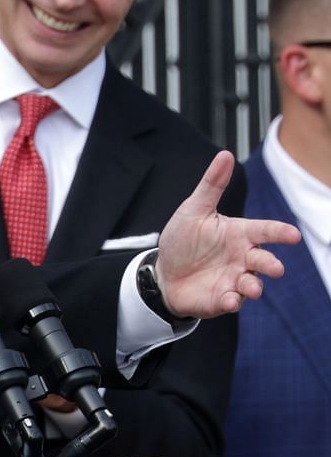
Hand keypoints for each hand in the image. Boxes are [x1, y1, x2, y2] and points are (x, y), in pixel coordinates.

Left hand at [156, 151, 300, 316]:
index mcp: (240, 234)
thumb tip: (225, 155)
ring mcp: (233, 279)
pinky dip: (231, 301)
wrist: (163, 272)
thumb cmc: (184, 241)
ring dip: (253, 286)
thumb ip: (212, 185)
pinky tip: (227, 300)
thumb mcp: (194, 210)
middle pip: (264, 260)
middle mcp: (242, 257)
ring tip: (252, 288)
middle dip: (271, 265)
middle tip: (275, 268)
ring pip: (251, 284)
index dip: (279, 233)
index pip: (265, 231)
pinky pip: (231, 301)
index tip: (292, 235)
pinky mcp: (221, 298)